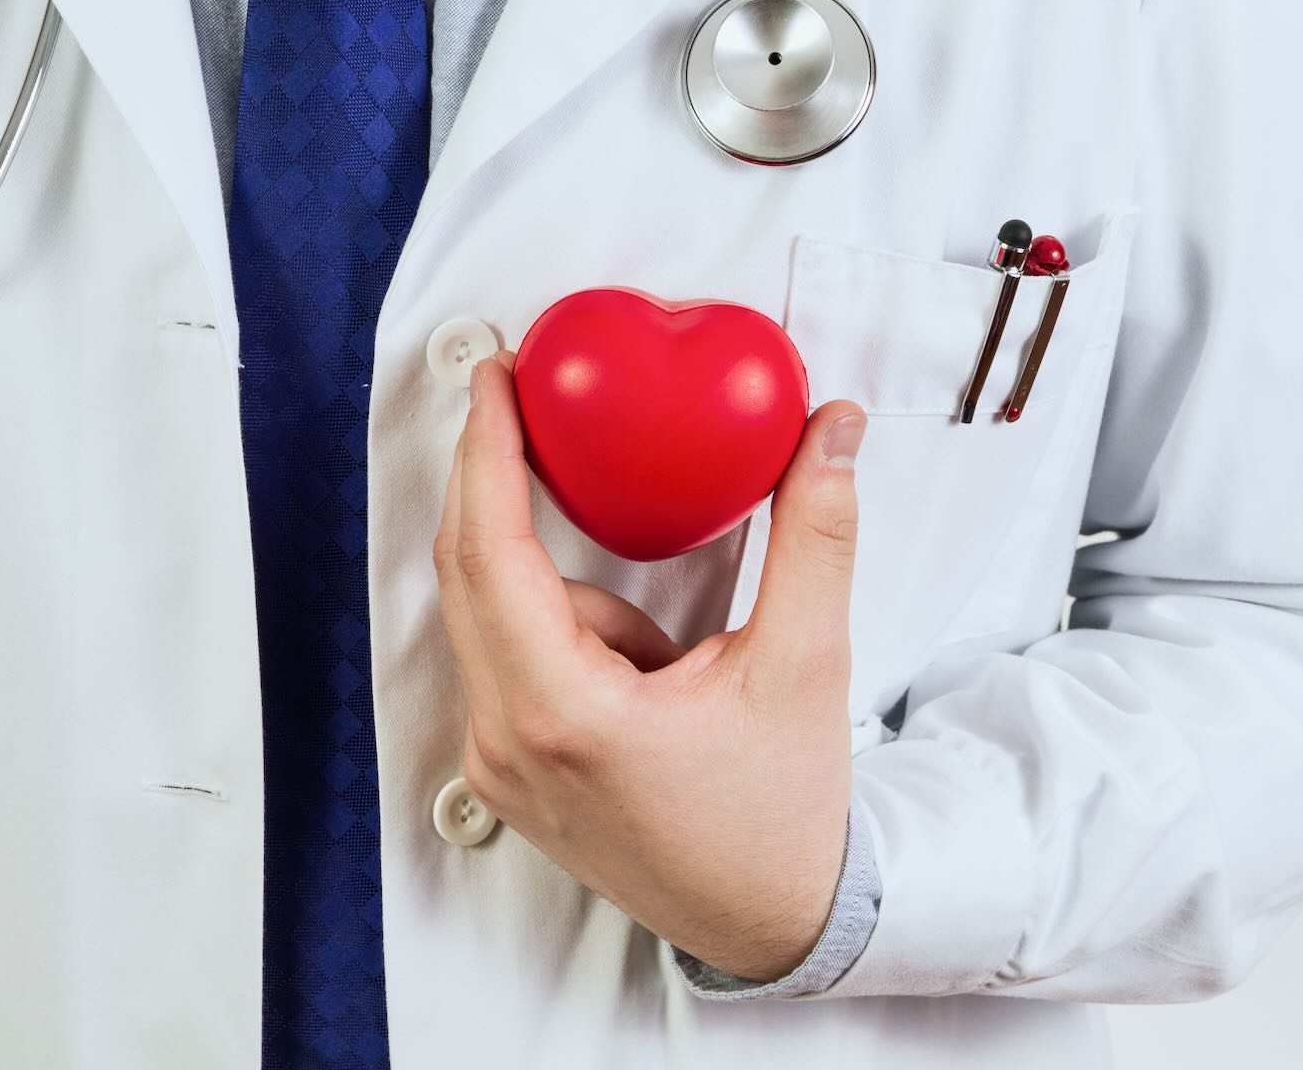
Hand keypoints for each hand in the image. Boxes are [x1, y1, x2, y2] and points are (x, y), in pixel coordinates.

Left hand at [432, 352, 866, 981]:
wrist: (770, 922)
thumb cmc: (777, 818)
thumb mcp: (805, 667)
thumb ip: (816, 536)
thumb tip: (832, 435)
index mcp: (562, 714)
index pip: (492, 551)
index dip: (485, 451)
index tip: (493, 379)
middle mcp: (508, 740)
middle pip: (470, 571)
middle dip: (495, 479)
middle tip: (521, 401)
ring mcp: (499, 761)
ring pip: (499, 616)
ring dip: (566, 592)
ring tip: (670, 662)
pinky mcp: (509, 769)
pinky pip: (512, 658)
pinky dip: (563, 631)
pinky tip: (643, 681)